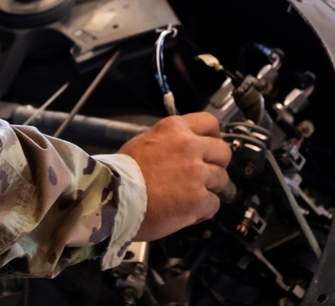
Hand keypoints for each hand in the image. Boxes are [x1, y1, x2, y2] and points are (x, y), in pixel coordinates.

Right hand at [118, 112, 230, 240]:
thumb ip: (170, 141)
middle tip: (203, 175)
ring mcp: (197, 173)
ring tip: (190, 196)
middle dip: (216, 164)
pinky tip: (189, 212)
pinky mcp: (198, 199)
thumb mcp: (145, 141)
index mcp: (176, 128)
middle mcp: (190, 146)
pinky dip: (204, 210)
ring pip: (222, 179)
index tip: (208, 148)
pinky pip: (214, 204)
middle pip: (223, 152)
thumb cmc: (121, 173)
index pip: (211, 122)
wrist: (111, 198)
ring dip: (210, 189)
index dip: (213, 137)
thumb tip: (183, 149)